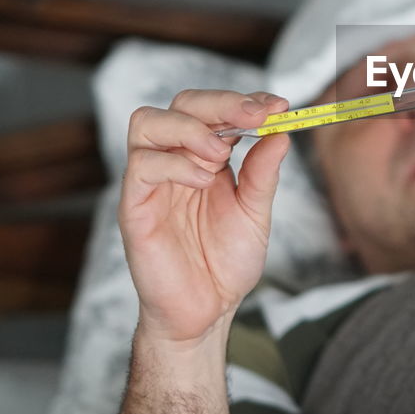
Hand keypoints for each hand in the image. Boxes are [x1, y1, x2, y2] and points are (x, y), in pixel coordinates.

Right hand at [119, 89, 290, 344]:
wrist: (206, 313)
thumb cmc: (225, 263)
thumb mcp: (255, 212)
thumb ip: (264, 173)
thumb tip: (281, 131)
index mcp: (206, 157)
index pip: (215, 108)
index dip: (245, 100)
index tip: (278, 106)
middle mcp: (175, 161)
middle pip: (182, 103)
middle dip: (222, 103)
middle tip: (256, 117)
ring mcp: (151, 181)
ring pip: (147, 122)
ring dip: (191, 128)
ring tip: (222, 154)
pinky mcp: (133, 207)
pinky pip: (141, 166)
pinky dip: (175, 164)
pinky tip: (204, 180)